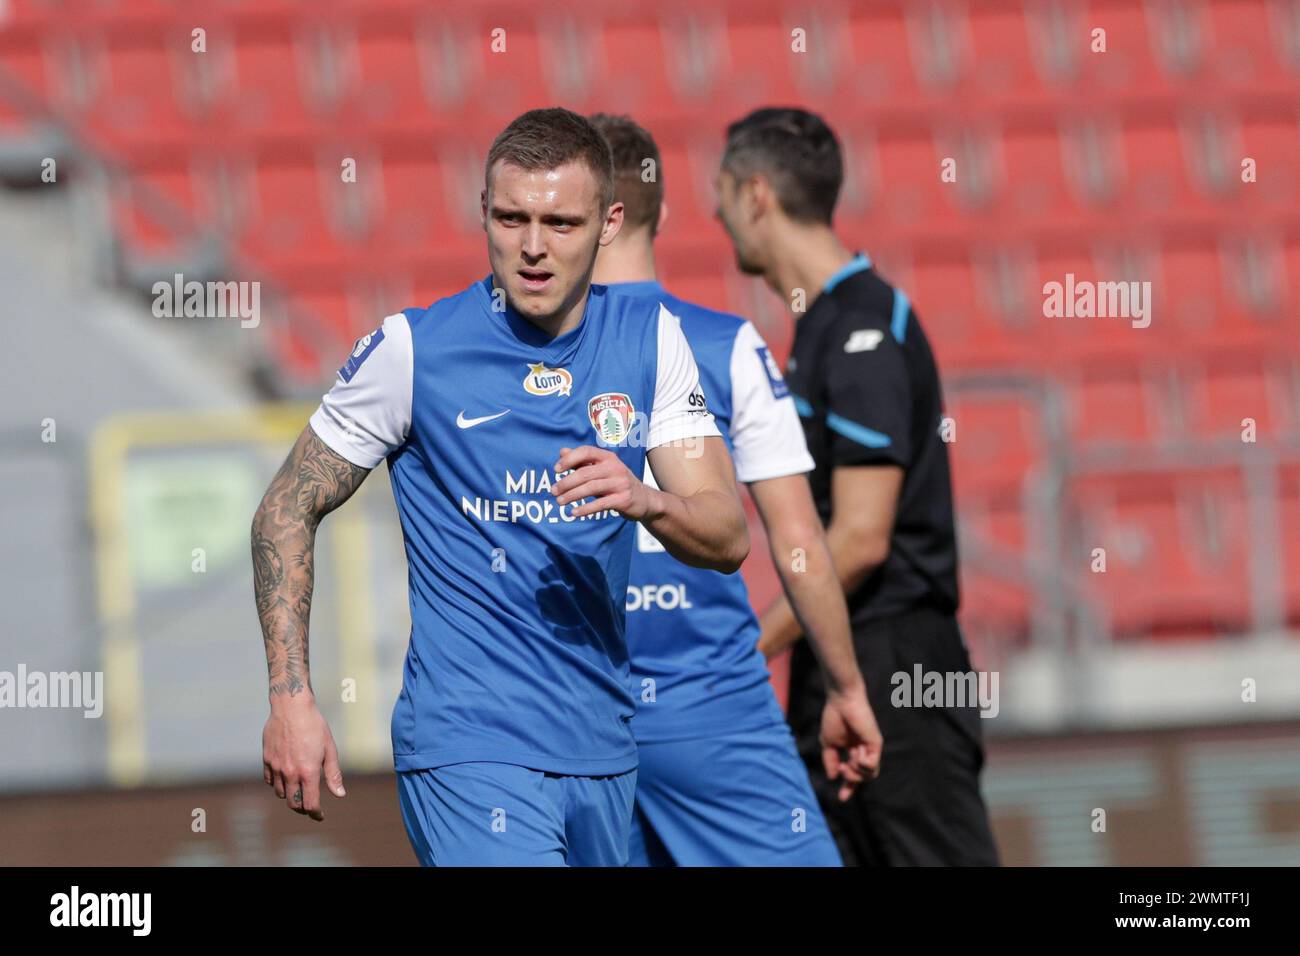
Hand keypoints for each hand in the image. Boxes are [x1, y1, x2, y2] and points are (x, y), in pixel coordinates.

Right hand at [262, 695, 345, 820]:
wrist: (291, 708)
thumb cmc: (314, 726)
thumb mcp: (329, 749)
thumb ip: (333, 774)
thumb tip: (340, 794)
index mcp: (308, 772)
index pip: (310, 804)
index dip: (316, 814)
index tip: (320, 815)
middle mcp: (290, 773)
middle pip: (293, 803)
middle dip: (302, 808)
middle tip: (310, 805)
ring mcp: (276, 767)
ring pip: (280, 793)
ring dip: (290, 795)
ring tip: (298, 789)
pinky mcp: (266, 760)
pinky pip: (270, 780)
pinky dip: (277, 784)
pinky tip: (285, 778)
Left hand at [552, 445, 654, 519]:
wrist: (644, 500)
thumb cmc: (617, 483)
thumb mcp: (601, 470)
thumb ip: (582, 461)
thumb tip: (562, 451)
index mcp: (608, 457)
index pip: (586, 452)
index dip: (569, 459)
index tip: (556, 470)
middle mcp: (615, 467)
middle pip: (585, 472)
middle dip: (566, 482)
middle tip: (553, 491)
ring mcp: (620, 483)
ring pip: (591, 488)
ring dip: (572, 495)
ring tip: (560, 502)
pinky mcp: (623, 499)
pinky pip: (601, 504)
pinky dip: (585, 509)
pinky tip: (574, 513)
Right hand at [820, 683, 882, 801]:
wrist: (841, 702)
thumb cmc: (834, 718)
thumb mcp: (828, 744)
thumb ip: (830, 761)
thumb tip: (832, 777)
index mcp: (853, 750)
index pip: (854, 774)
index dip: (849, 787)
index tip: (841, 799)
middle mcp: (864, 751)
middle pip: (864, 778)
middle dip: (851, 780)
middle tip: (841, 768)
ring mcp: (871, 748)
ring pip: (870, 775)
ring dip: (855, 773)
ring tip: (847, 761)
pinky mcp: (875, 743)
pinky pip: (872, 765)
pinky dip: (862, 765)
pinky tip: (855, 754)